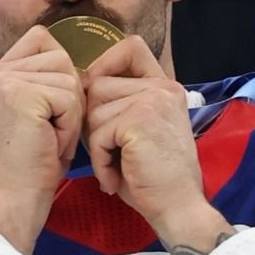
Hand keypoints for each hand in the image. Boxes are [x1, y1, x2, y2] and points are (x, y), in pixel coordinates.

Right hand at [0, 25, 83, 254]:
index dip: (59, 73)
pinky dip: (70, 125)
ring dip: (71, 112)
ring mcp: (4, 81)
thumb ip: (45, 78)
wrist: (18, 195)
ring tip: (51, 137)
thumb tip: (77, 60)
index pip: (42, 39)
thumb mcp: (38, 109)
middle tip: (50, 129)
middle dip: (68, 97)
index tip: (48, 110)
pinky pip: (70, 97)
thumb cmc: (34, 159)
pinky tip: (52, 142)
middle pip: (60, 57)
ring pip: (69, 78)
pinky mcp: (20, 94)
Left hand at [81, 35, 226, 248]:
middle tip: (110, 151)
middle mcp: (161, 87)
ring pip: (93, 111)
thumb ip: (117, 104)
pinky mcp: (139, 120)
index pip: (130, 47)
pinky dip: (99, 160)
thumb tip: (78, 86)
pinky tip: (116, 176)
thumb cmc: (151, 176)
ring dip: (96, 144)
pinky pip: (96, 134)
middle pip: (97, 84)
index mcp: (164, 86)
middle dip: (93, 121)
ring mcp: (152, 100)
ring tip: (117, 165)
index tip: (95, 92)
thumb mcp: (136, 130)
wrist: (176, 207)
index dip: (104, 64)